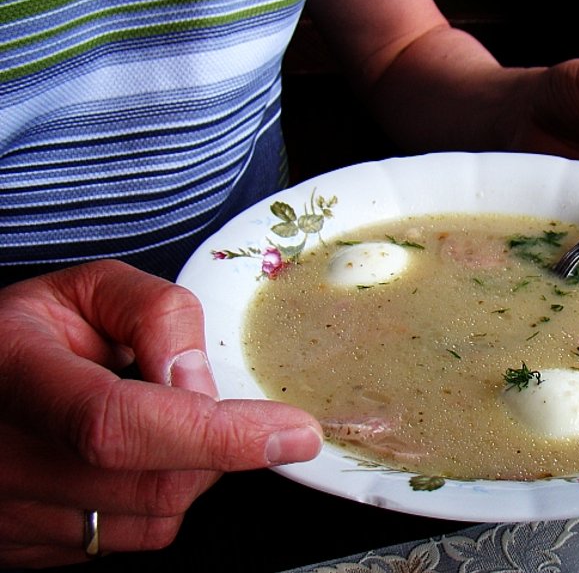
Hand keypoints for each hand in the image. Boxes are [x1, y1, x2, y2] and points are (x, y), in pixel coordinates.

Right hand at [0, 261, 321, 568]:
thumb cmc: (28, 336)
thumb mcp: (87, 291)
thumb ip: (153, 312)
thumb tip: (198, 377)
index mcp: (14, 374)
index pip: (119, 423)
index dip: (217, 434)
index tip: (291, 431)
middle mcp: (5, 459)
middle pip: (156, 483)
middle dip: (214, 443)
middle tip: (202, 400)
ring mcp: (12, 516)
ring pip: (154, 519)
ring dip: (188, 471)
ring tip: (154, 422)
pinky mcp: (29, 551)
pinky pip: (129, 539)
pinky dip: (155, 499)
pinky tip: (131, 458)